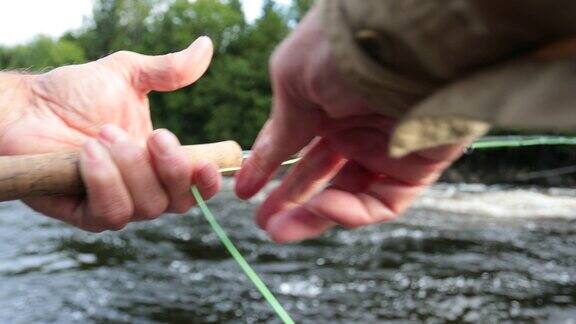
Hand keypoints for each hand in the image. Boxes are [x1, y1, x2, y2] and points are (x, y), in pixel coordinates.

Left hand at [0, 37, 220, 231]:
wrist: (27, 106)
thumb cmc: (76, 93)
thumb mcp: (128, 74)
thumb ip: (169, 69)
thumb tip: (206, 46)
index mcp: (160, 164)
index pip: (195, 187)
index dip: (208, 183)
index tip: (206, 162)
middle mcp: (144, 189)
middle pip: (179, 202)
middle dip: (171, 169)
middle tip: (153, 135)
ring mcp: (117, 203)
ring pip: (147, 207)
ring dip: (131, 168)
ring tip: (104, 134)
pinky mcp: (85, 214)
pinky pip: (112, 212)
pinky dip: (105, 181)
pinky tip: (88, 153)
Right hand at [235, 8, 464, 242]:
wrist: (403, 42)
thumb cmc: (340, 50)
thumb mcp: (293, 81)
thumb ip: (281, 125)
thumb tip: (262, 156)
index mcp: (325, 100)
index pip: (295, 142)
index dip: (269, 168)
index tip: (244, 191)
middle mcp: (355, 124)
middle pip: (321, 174)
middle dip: (289, 200)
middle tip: (263, 223)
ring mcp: (385, 146)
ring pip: (348, 195)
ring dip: (312, 216)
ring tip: (278, 230)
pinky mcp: (416, 166)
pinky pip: (382, 202)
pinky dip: (351, 212)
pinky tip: (323, 208)